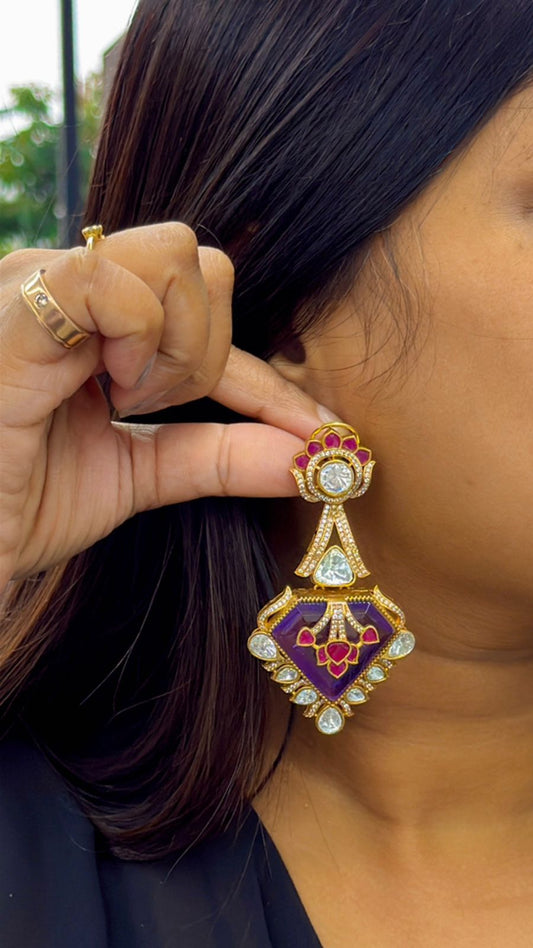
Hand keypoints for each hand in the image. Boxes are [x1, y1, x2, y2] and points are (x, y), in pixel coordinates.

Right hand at [0, 223, 333, 590]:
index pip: (207, 308)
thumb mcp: (142, 473)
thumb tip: (310, 456)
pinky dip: (136, 339)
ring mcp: (40, 284)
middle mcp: (66, 279)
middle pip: (202, 260)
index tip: (317, 433)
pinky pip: (112, 281)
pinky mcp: (17, 310)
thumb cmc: (24, 501)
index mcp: (93, 311)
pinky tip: (104, 386)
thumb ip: (220, 455)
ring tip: (120, 399)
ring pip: (176, 257)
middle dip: (206, 352)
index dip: (267, 378)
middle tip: (152, 407)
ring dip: (174, 349)